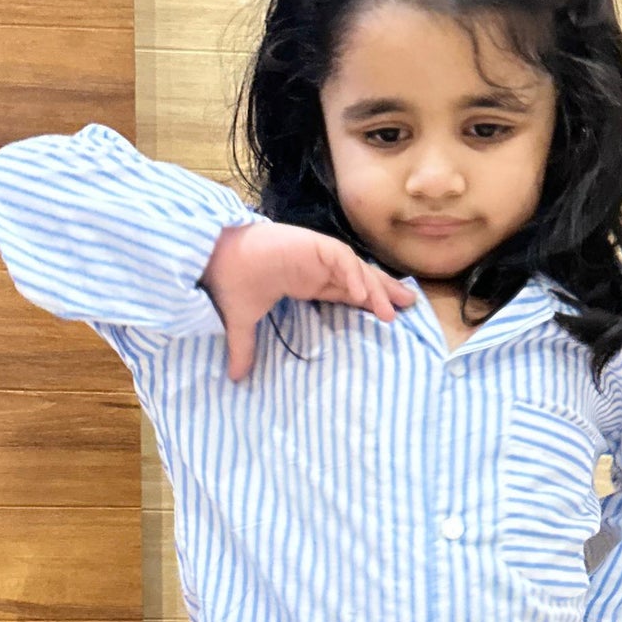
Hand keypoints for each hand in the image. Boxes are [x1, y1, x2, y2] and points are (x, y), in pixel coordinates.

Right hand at [200, 220, 415, 382]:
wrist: (211, 257)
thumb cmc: (228, 281)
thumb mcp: (241, 322)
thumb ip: (243, 348)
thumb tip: (234, 378)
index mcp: (305, 279)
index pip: (346, 290)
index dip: (367, 302)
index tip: (386, 318)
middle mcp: (315, 266)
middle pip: (360, 278)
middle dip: (384, 291)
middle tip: (410, 306)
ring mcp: (314, 253)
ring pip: (355, 268)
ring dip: (374, 287)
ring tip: (391, 311)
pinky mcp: (309, 244)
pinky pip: (339, 256)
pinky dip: (352, 272)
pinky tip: (363, 292)